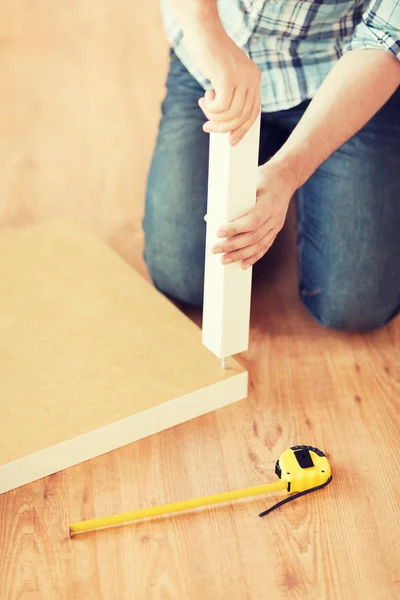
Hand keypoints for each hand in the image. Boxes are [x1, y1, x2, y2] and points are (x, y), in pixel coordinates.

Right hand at [182, 25, 260, 144]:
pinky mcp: (228, 77)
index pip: (254, 112)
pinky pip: (221, 107)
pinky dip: (211, 109)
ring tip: (205, 106)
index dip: (243, 129)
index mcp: (254, 79)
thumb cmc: (210, 53)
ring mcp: (241, 77)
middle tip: (208, 128)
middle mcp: (252, 78)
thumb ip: (230, 92)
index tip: (231, 141)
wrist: (202, 30)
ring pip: (232, 115)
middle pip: (243, 117)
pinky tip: (205, 98)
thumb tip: (224, 121)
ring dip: (214, 118)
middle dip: (224, 128)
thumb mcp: (225, 74)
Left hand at [209, 160, 296, 267]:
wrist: (284, 179)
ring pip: (258, 245)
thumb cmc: (261, 179)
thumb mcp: (246, 182)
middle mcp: (275, 216)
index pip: (252, 220)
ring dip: (240, 255)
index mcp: (269, 203)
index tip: (218, 233)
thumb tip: (209, 218)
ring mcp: (276, 225)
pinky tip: (242, 265)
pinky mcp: (275, 230)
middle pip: (253, 236)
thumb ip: (230, 199)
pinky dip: (253, 257)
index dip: (235, 229)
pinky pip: (264, 247)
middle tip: (214, 249)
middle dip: (232, 245)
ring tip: (223, 260)